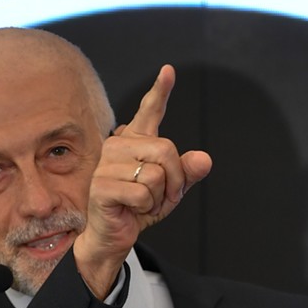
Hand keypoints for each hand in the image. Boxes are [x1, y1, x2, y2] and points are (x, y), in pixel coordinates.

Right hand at [72, 64, 213, 296]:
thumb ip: (187, 172)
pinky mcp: (102, 185)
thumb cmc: (138, 209)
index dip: (160, 91)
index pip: (149, 112)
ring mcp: (107, 164)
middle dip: (174, 180)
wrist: (113, 236)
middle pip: (167, 150)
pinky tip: (131, 209)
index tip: (168, 71)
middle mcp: (119, 145)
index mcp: (135, 142)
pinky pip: (143, 192)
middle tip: (161, 196)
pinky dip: (145, 207)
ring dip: (158, 196)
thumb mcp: (170, 190)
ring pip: (156, 173)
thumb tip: (204, 159)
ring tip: (142, 203)